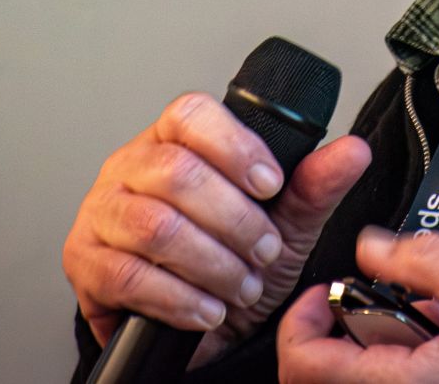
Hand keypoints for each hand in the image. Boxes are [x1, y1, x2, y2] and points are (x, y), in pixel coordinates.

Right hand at [62, 91, 370, 365]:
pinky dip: (179, 298)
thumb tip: (353, 151)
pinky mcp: (85, 262)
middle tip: (264, 250)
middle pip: (176, 173)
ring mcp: (101, 212)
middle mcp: (130, 166)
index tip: (271, 184)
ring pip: (155, 226)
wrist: (194, 326)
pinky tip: (207, 308)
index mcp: (173, 140)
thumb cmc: (230, 259)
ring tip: (241, 285)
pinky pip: (129, 276)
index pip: (190, 114)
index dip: (233, 146)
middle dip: (234, 220)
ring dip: (210, 263)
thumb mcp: (282, 223)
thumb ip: (313, 186)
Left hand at [274, 226, 438, 383]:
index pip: (305, 366)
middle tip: (363, 300)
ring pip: (359, 380)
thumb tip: (369, 246)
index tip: (323, 292)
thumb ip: (424, 257)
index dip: (300, 321)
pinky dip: (398, 362)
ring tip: (420, 320)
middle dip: (335, 332)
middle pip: (322, 378)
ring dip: (371, 347)